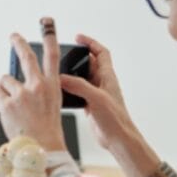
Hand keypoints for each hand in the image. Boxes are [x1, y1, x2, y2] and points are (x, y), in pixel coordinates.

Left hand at [0, 17, 66, 151]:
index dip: (50, 37)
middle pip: (27, 57)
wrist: (41, 148)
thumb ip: (39, 88)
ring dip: (6, 86)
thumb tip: (16, 76)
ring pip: (7, 79)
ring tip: (13, 101)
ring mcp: (21, 95)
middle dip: (19, 43)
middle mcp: (37, 87)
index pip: (52, 56)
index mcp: (52, 86)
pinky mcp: (6, 105)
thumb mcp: (51, 104)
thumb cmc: (46, 128)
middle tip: (14, 36)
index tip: (47, 22)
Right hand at [58, 34, 136, 149]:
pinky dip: (70, 89)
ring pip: (82, 78)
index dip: (90, 43)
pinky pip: (78, 92)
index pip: (101, 53)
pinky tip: (61, 92)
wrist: (118, 138)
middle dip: (77, 58)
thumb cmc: (115, 119)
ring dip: (72, 74)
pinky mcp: (90, 105)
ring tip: (58, 72)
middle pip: (89, 64)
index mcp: (108, 77)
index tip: (78, 38)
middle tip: (63, 55)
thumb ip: (79, 86)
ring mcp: (96, 94)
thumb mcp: (96, 98)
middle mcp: (102, 83)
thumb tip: (61, 77)